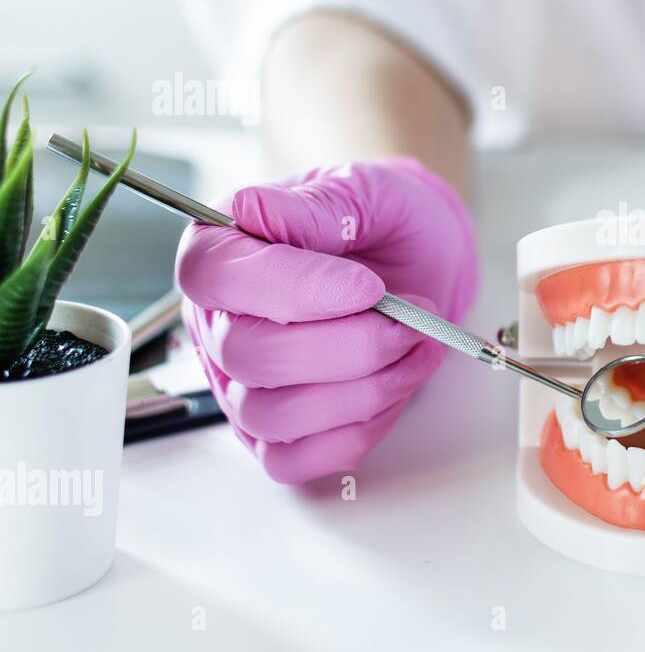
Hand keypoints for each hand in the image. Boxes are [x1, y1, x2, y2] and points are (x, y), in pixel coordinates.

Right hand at [176, 158, 477, 483]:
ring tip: (415, 348)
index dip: (294, 290)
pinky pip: (293, 461)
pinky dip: (356, 431)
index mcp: (222, 250)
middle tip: (412, 320)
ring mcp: (240, 384)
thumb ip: (320, 203)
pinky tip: (394, 387)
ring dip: (364, 390)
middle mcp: (218, 322)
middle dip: (351, 346)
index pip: (217, 278)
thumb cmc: (385, 222)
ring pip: (273, 415)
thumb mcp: (367, 190)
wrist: (420, 259)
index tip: (368, 287)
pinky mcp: (273, 432)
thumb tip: (262, 213)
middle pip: (251, 356)